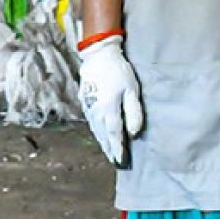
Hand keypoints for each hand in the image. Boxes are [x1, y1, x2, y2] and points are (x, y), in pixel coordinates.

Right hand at [78, 35, 142, 167]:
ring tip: (109, 152)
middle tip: (116, 162)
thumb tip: (134, 133)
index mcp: (108, 111)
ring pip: (96, 130)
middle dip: (110, 149)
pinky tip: (100, 134)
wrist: (98, 56)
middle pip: (103, 136)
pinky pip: (92, 122)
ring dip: (102, 142)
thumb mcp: (131, 90)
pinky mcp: (85, 102)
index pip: (114, 136)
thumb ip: (133, 112)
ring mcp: (89, 108)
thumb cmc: (118, 71)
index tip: (122, 162)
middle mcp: (96, 112)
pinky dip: (97, 131)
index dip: (118, 150)